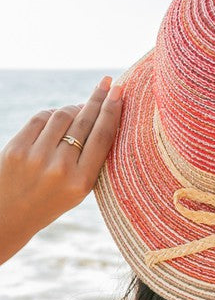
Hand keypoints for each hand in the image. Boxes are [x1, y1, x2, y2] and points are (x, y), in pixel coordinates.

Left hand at [0, 76, 122, 263]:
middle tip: (108, 83)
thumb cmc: (51, 200)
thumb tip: (98, 113)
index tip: (119, 91)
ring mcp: (36, 157)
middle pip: (85, 122)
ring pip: (62, 116)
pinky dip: (52, 114)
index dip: (112, 110)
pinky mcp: (16, 149)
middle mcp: (61, 169)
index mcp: (82, 182)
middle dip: (98, 99)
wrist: (9, 217)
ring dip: (74, 108)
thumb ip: (91, 158)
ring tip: (80, 109)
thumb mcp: (79, 190)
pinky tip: (57, 118)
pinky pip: (40, 119)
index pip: (102, 137)